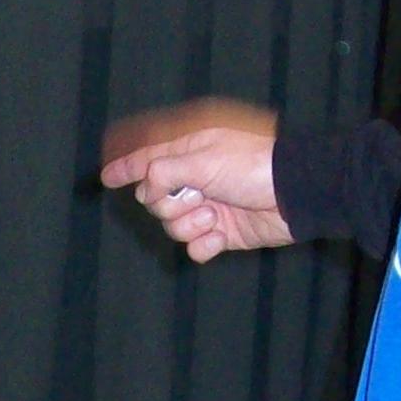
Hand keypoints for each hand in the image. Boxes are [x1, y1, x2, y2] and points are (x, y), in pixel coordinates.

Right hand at [101, 99, 292, 263]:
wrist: (294, 195)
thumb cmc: (252, 167)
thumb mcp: (203, 158)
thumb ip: (163, 170)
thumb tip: (145, 187)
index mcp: (189, 153)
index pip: (146, 159)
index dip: (125, 169)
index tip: (106, 178)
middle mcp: (195, 180)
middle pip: (153, 199)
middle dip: (167, 203)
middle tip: (195, 197)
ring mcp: (208, 207)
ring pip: (171, 226)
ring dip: (190, 224)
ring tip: (215, 216)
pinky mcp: (221, 233)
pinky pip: (194, 248)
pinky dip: (205, 245)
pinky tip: (221, 236)